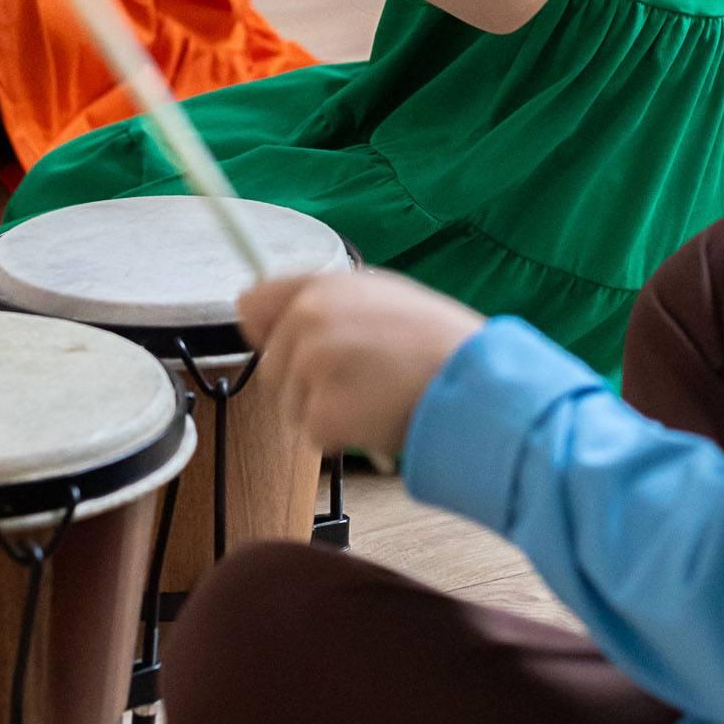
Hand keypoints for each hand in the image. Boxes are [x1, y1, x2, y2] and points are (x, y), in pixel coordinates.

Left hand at [239, 268, 483, 461]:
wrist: (472, 384)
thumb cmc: (436, 343)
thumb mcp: (381, 295)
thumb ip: (321, 300)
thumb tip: (251, 308)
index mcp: (323, 287)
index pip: (254, 304)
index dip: (270, 330)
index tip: (291, 345)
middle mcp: (309, 320)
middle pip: (272, 366)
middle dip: (305, 380)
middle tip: (361, 378)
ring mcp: (312, 368)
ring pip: (290, 404)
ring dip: (325, 410)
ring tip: (375, 395)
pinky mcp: (321, 414)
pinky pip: (313, 434)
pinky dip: (342, 436)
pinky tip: (376, 417)